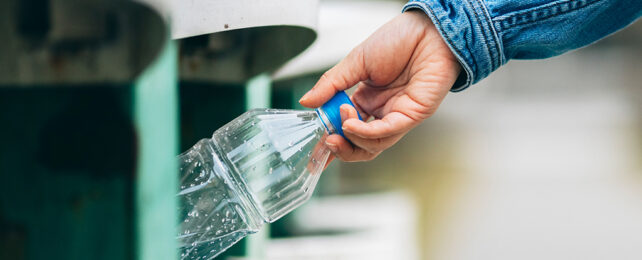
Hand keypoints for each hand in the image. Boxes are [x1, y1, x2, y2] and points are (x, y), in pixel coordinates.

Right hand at [299, 10, 460, 161]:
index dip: (330, 140)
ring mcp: (397, 116)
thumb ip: (331, 84)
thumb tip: (306, 102)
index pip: (345, 128)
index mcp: (367, 100)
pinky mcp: (412, 115)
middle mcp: (382, 112)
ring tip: (341, 120)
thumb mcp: (355, 61)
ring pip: (373, 145)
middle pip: (359, 145)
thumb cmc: (399, 40)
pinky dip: (366, 133)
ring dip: (352, 138)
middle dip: (341, 149)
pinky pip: (387, 132)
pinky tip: (351, 124)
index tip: (314, 148)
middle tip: (326, 143)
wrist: (427, 30)